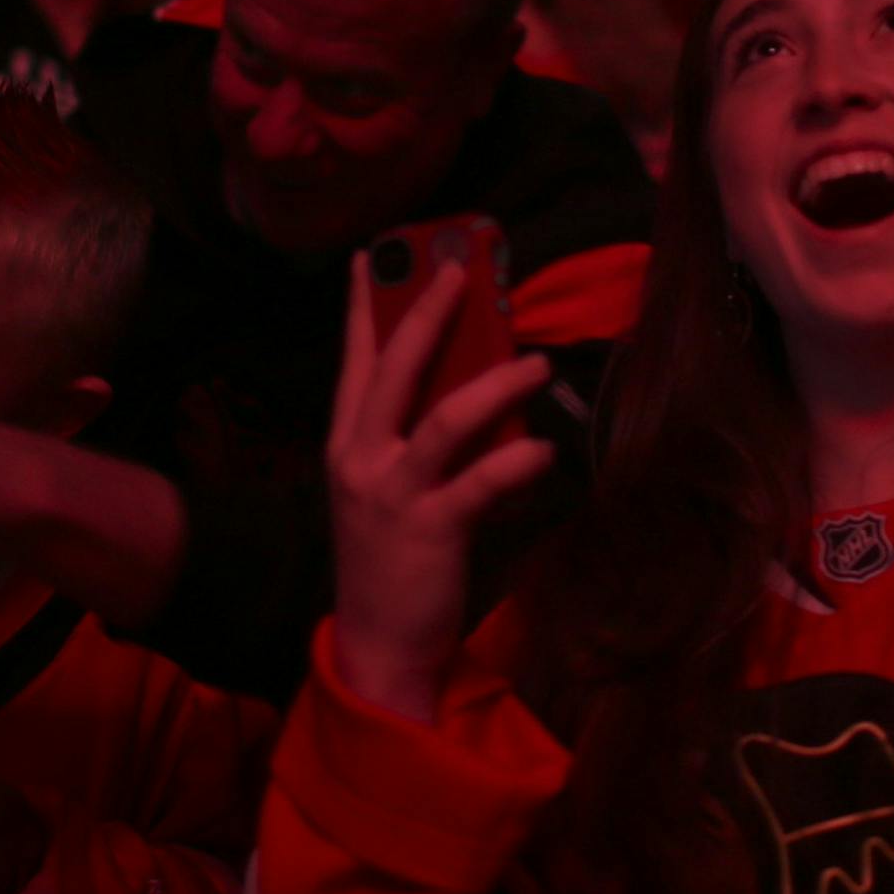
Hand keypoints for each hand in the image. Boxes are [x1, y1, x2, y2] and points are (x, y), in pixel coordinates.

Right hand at [326, 255, 553, 722]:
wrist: (380, 639)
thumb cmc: (396, 553)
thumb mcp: (394, 484)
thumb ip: (419, 434)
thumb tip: (474, 376)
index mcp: (349, 442)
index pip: (355, 360)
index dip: (366, 306)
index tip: (376, 254)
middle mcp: (362, 459)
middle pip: (394, 370)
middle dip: (428, 316)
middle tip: (461, 272)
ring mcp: (393, 494)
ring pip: (445, 420)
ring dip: (496, 383)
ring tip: (538, 362)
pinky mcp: (431, 530)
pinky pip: (481, 483)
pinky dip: (518, 462)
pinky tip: (544, 452)